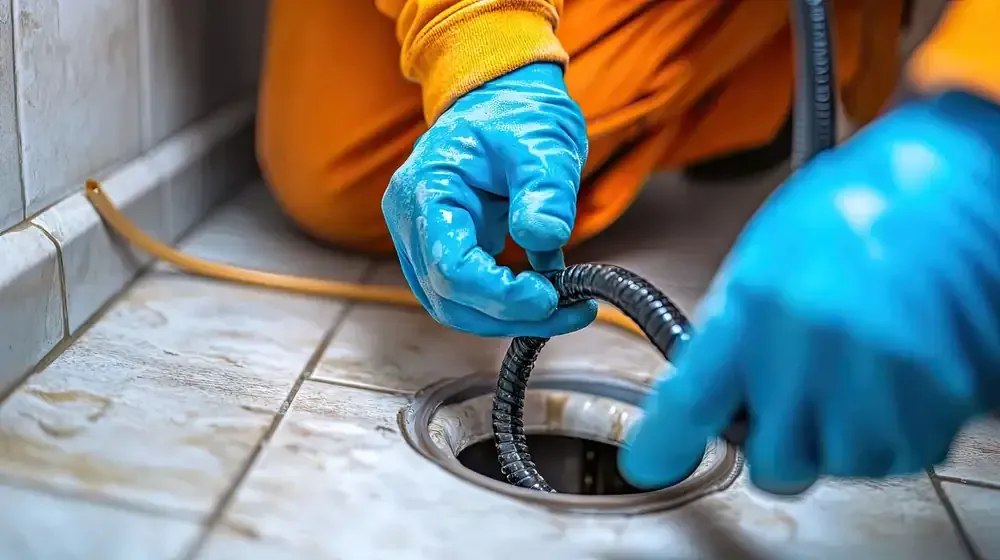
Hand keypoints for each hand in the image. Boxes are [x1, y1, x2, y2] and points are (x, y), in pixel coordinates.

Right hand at [383, 63, 596, 336]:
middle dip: (508, 314)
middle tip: (569, 310)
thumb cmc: (517, 115)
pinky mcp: (442, 250)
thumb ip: (543, 191)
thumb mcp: (542, 144)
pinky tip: (549, 294)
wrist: (503, 99)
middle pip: (447, 297)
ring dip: (508, 317)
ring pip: (453, 306)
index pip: (449, 266)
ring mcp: (422, 238)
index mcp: (426, 188)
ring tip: (565, 308)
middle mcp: (412, 219)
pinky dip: (506, 304)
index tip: (549, 297)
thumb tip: (543, 237)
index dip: (499, 294)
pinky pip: (466, 295)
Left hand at [621, 91, 999, 493]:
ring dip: (843, 435)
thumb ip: (732, 330)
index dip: (661, 445)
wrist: (957, 182)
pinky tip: (897, 376)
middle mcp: (815, 353)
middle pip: (775, 463)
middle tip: (794, 403)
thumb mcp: (765, 254)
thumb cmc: (860, 204)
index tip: (651, 460)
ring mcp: (882, 384)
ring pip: (843, 465)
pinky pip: (904, 453)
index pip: (688, 404)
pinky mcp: (943, 402)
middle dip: (778, 443)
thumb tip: (713, 391)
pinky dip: (897, 428)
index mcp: (758, 307)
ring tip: (858, 372)